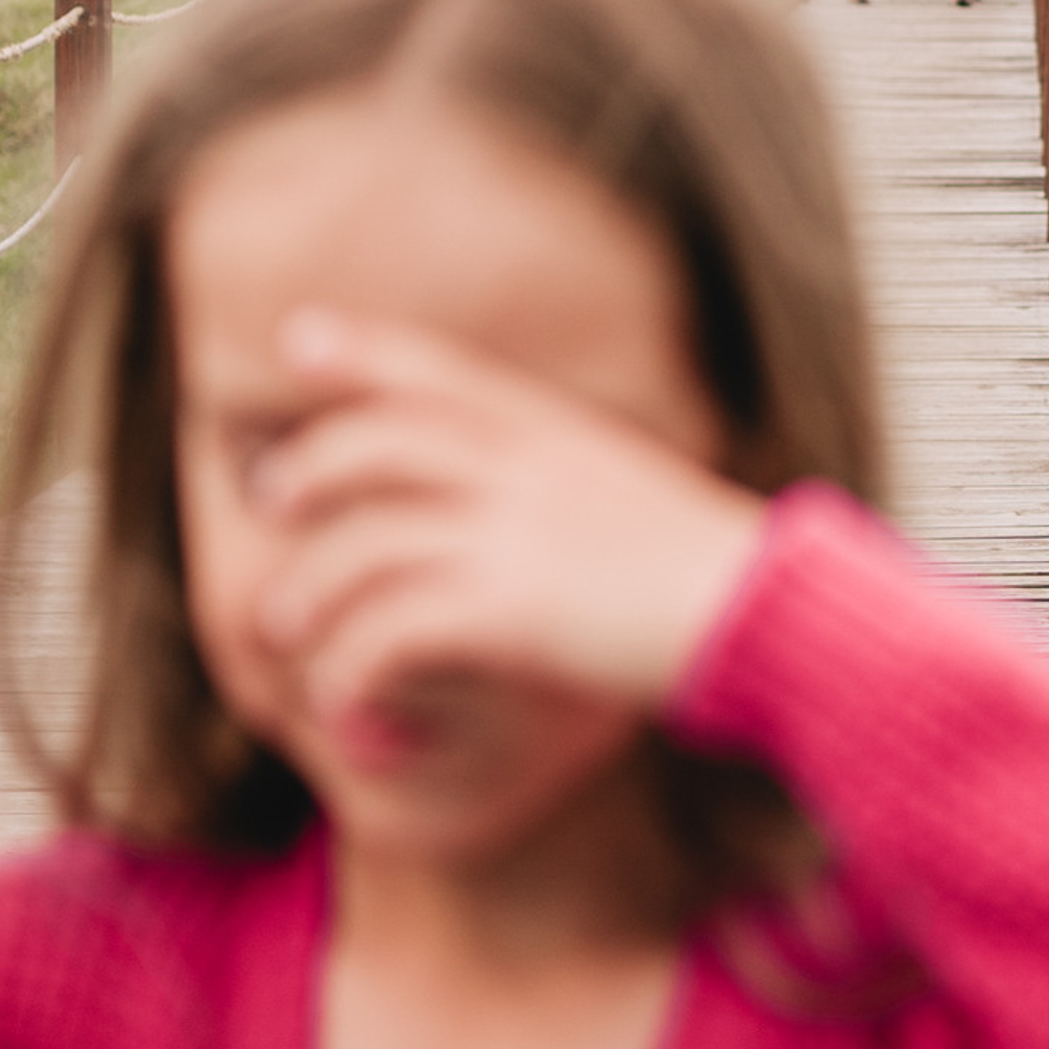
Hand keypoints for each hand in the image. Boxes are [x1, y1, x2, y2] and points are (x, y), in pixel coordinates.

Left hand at [249, 311, 766, 723]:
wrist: (775, 617)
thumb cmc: (719, 578)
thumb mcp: (641, 503)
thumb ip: (575, 493)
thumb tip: (524, 517)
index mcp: (560, 436)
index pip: (441, 372)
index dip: (361, 350)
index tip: (298, 341)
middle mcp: (526, 469)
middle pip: (374, 443)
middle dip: (306, 470)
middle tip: (273, 502)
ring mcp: (513, 534)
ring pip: (356, 549)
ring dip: (304, 600)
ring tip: (291, 639)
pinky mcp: (508, 609)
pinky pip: (383, 636)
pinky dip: (349, 677)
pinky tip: (353, 707)